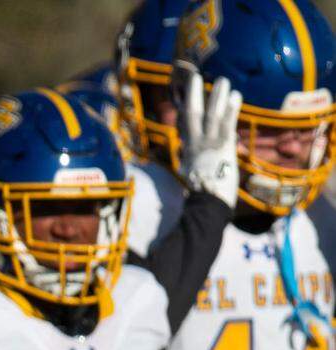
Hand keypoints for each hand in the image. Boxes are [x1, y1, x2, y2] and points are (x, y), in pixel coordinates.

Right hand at [176, 62, 241, 208]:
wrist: (206, 201)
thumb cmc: (198, 192)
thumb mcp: (188, 172)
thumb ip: (190, 158)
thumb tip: (190, 153)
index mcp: (185, 149)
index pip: (184, 123)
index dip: (184, 106)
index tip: (186, 93)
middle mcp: (195, 142)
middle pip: (193, 113)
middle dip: (195, 94)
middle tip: (197, 76)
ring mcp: (209, 143)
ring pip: (212, 114)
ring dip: (218, 96)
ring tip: (224, 80)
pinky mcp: (224, 146)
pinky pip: (228, 123)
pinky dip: (232, 109)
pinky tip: (236, 96)